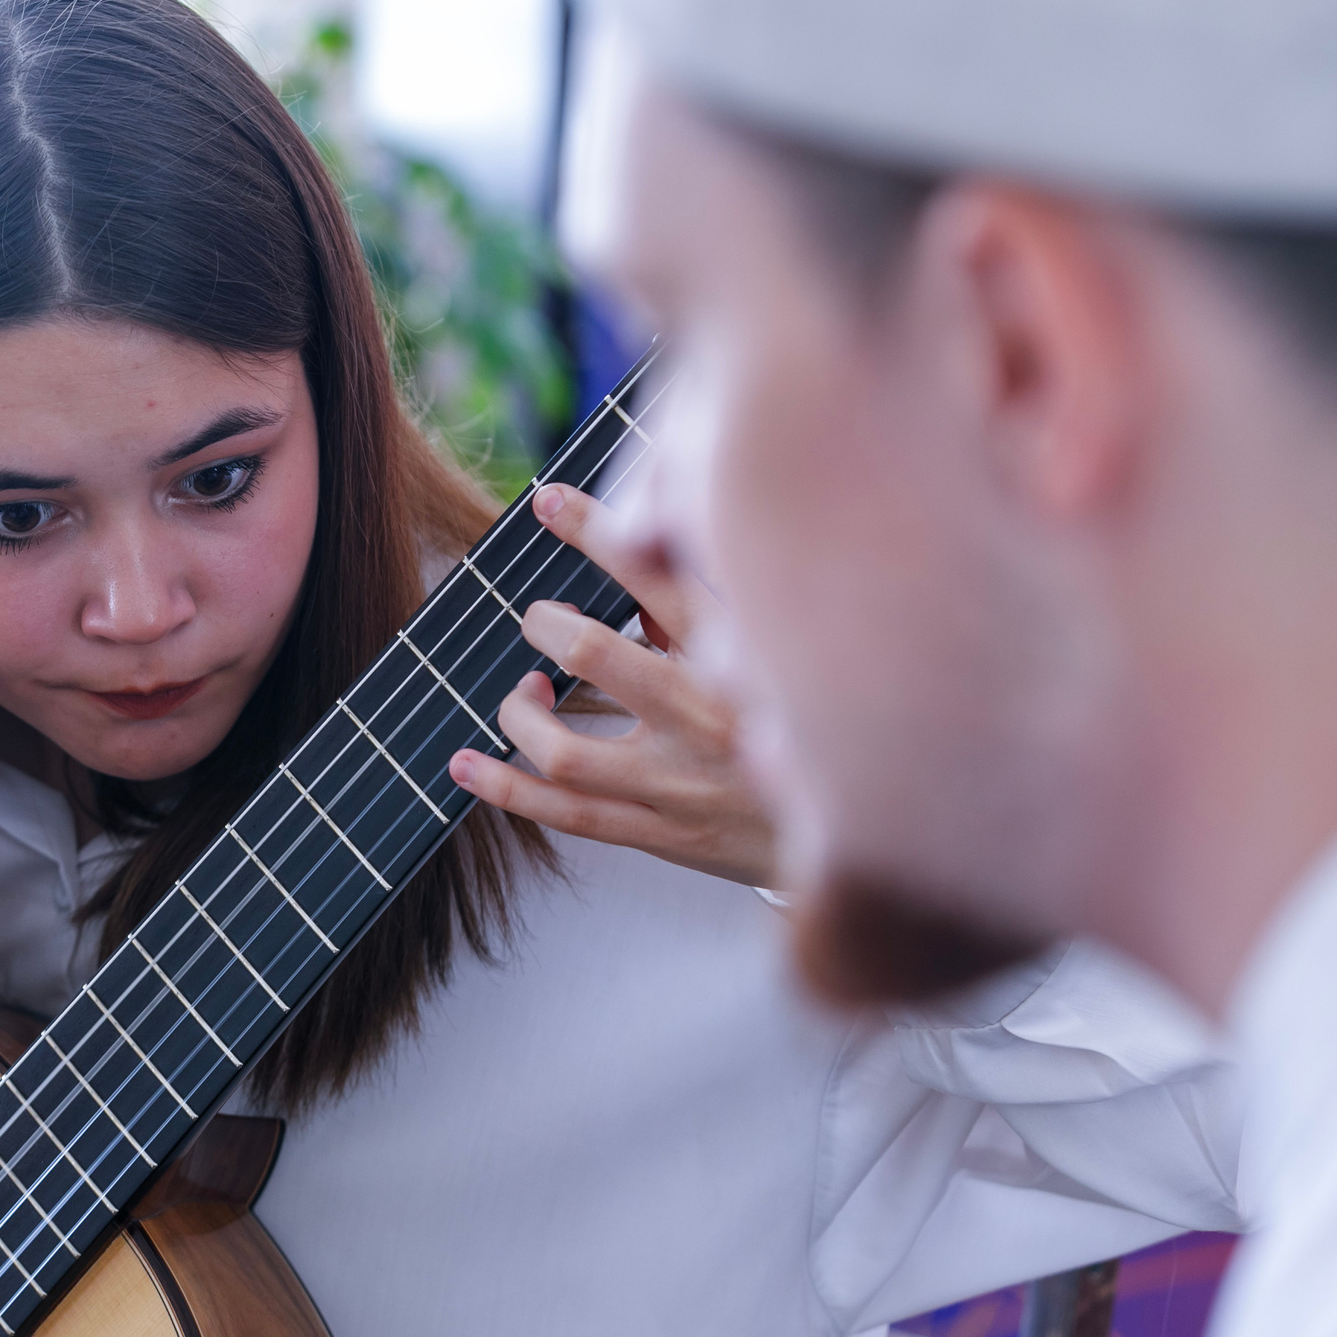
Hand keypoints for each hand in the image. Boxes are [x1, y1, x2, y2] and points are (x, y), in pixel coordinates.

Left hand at [449, 483, 778, 887]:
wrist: (871, 833)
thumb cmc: (807, 726)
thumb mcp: (772, 656)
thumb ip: (707, 612)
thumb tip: (645, 548)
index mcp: (739, 658)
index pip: (658, 574)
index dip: (594, 531)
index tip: (548, 500)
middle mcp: (707, 718)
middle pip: (594, 653)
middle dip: (545, 625)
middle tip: (538, 619)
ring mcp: (681, 785)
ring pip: (562, 749)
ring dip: (518, 713)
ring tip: (522, 693)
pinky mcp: (665, 836)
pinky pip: (566, 815)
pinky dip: (503, 788)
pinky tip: (465, 765)